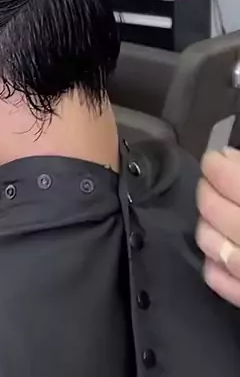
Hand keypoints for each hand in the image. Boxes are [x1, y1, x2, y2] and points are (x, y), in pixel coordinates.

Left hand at [197, 147, 239, 306]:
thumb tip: (230, 157)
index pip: (231, 178)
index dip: (217, 165)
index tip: (216, 159)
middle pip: (212, 207)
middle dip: (208, 190)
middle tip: (214, 183)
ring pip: (208, 242)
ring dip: (208, 224)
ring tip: (218, 216)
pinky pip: (218, 280)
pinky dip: (213, 264)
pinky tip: (219, 252)